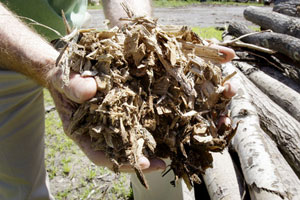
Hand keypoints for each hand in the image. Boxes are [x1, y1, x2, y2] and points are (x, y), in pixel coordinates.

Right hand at [49, 44, 235, 172]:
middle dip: (143, 158)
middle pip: (124, 150)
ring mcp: (117, 118)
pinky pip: (141, 114)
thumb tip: (88, 90)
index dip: (121, 161)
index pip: (102, 155)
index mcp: (86, 132)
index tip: (140, 164)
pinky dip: (154, 118)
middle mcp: (104, 129)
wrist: (71, 67)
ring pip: (135, 136)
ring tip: (174, 144)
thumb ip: (72, 87)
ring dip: (153, 141)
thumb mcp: (64, 81)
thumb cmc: (64, 78)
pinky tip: (170, 116)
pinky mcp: (127, 105)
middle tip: (164, 161)